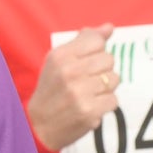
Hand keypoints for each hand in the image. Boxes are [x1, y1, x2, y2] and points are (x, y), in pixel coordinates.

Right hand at [29, 26, 119, 152]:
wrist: (38, 126)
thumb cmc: (51, 89)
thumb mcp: (59, 60)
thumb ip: (84, 41)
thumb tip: (109, 27)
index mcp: (61, 56)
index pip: (97, 41)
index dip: (96, 52)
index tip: (86, 63)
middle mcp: (70, 72)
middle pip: (109, 59)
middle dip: (102, 70)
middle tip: (87, 81)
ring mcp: (80, 92)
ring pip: (114, 79)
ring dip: (105, 88)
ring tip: (89, 93)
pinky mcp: (90, 111)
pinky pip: (114, 100)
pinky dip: (105, 104)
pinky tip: (91, 106)